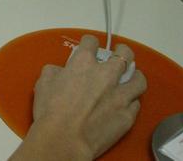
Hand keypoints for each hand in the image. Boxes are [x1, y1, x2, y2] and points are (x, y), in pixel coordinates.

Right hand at [12, 35, 146, 160]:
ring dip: (135, 75)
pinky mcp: (127, 115)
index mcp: (83, 63)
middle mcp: (105, 75)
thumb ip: (54, 72)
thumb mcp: (43, 84)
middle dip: (122, 51)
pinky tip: (127, 102)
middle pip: (124, 54)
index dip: (90, 43)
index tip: (91, 45)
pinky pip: (136, 104)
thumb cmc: (52, 114)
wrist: (64, 139)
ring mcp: (119, 95)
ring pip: (138, 79)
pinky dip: (132, 101)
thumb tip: (59, 72)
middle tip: (120, 52)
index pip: (91, 43)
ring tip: (132, 76)